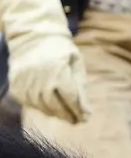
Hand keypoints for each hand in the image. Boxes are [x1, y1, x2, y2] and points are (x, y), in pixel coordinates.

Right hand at [0, 0, 87, 123]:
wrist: (33, 37)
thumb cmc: (61, 51)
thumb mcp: (76, 64)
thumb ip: (80, 87)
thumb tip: (86, 112)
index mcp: (57, 69)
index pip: (70, 97)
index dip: (78, 110)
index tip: (85, 118)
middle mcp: (39, 76)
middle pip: (55, 105)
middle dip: (67, 115)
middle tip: (76, 121)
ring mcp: (25, 81)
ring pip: (41, 107)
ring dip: (55, 113)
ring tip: (65, 114)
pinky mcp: (16, 85)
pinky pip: (29, 103)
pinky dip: (40, 108)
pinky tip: (50, 107)